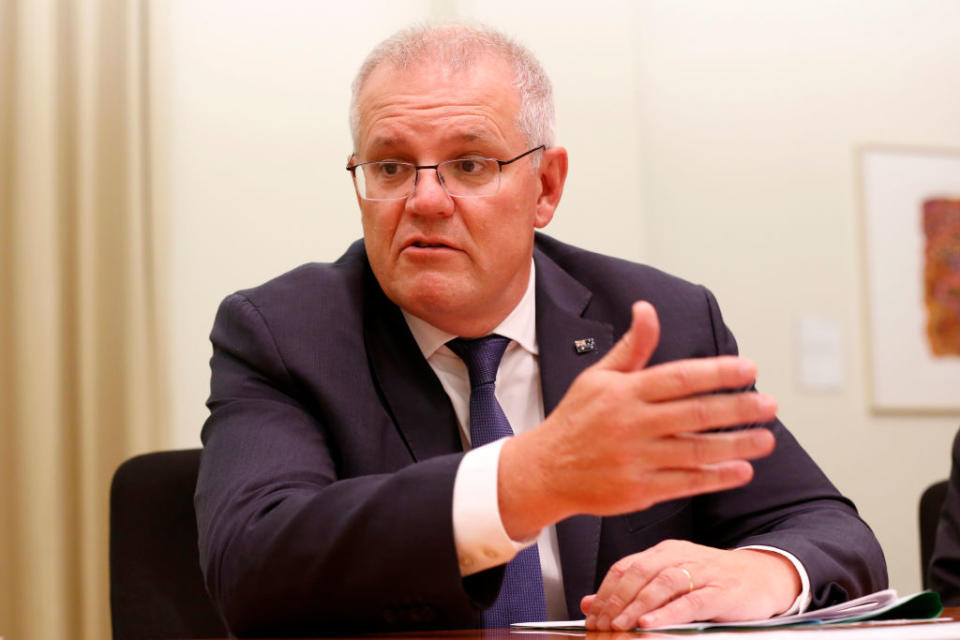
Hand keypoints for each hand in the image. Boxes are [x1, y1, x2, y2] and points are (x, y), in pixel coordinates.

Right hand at [498, 301, 777, 538]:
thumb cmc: (576, 419)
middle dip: (738, 409)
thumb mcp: (598, 377)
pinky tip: (740, 470)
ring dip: (736, 446)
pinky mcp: (639, 490)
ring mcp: (636, 459)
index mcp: (624, 392)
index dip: (717, 373)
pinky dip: (716, 478)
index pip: (679, 377)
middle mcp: (631, 424)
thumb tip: (647, 309)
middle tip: (769, 405)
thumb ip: (632, 347)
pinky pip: (685, 483)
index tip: (749, 369)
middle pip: (695, 414)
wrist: (545, 470)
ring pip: (696, 451)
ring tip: (765, 440)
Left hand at [581, 541, 801, 630]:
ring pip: (661, 584)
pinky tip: (651, 623)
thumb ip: (631, 591)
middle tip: (601, 623)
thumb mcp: (669, 581)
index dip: (604, 591)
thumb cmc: (714, 580)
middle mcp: (680, 556)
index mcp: (664, 551)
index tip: (591, 615)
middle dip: (615, 600)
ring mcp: (701, 571)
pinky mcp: (721, 591)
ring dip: (636, 606)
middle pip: (638, 572)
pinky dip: (667, 613)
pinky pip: (690, 601)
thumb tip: (588, 604)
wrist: (764, 576)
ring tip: (619, 625)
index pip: (625, 567)